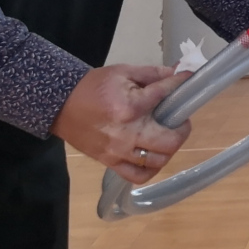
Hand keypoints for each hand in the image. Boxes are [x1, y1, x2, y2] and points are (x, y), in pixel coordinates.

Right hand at [51, 64, 192, 184]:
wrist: (60, 104)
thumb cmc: (93, 86)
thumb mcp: (123, 72)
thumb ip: (153, 74)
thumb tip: (179, 73)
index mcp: (130, 106)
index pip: (165, 95)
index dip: (181, 85)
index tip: (188, 81)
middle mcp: (127, 133)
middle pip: (169, 142)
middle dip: (182, 131)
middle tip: (180, 122)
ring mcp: (118, 151)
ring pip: (157, 161)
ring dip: (168, 150)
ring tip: (167, 138)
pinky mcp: (109, 162)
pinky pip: (137, 175)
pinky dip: (151, 169)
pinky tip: (153, 157)